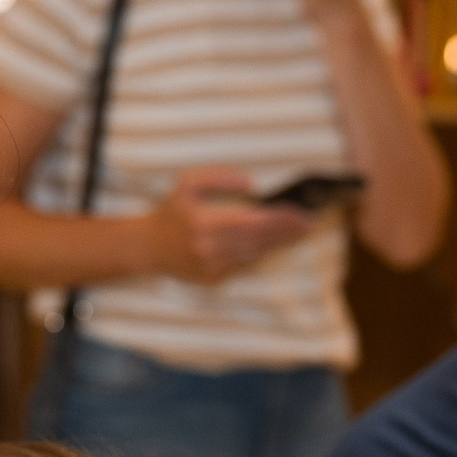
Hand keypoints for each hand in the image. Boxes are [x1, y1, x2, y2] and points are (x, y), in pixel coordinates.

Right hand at [146, 168, 313, 282]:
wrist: (147, 248)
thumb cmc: (170, 213)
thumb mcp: (188, 183)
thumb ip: (219, 177)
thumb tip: (252, 185)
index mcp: (204, 222)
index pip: (253, 221)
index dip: (280, 218)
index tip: (301, 213)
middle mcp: (209, 247)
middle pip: (259, 239)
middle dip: (287, 231)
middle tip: (309, 222)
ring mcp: (211, 266)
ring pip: (254, 253)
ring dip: (277, 242)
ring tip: (298, 232)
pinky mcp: (212, 279)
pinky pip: (242, 264)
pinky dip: (257, 251)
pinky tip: (272, 242)